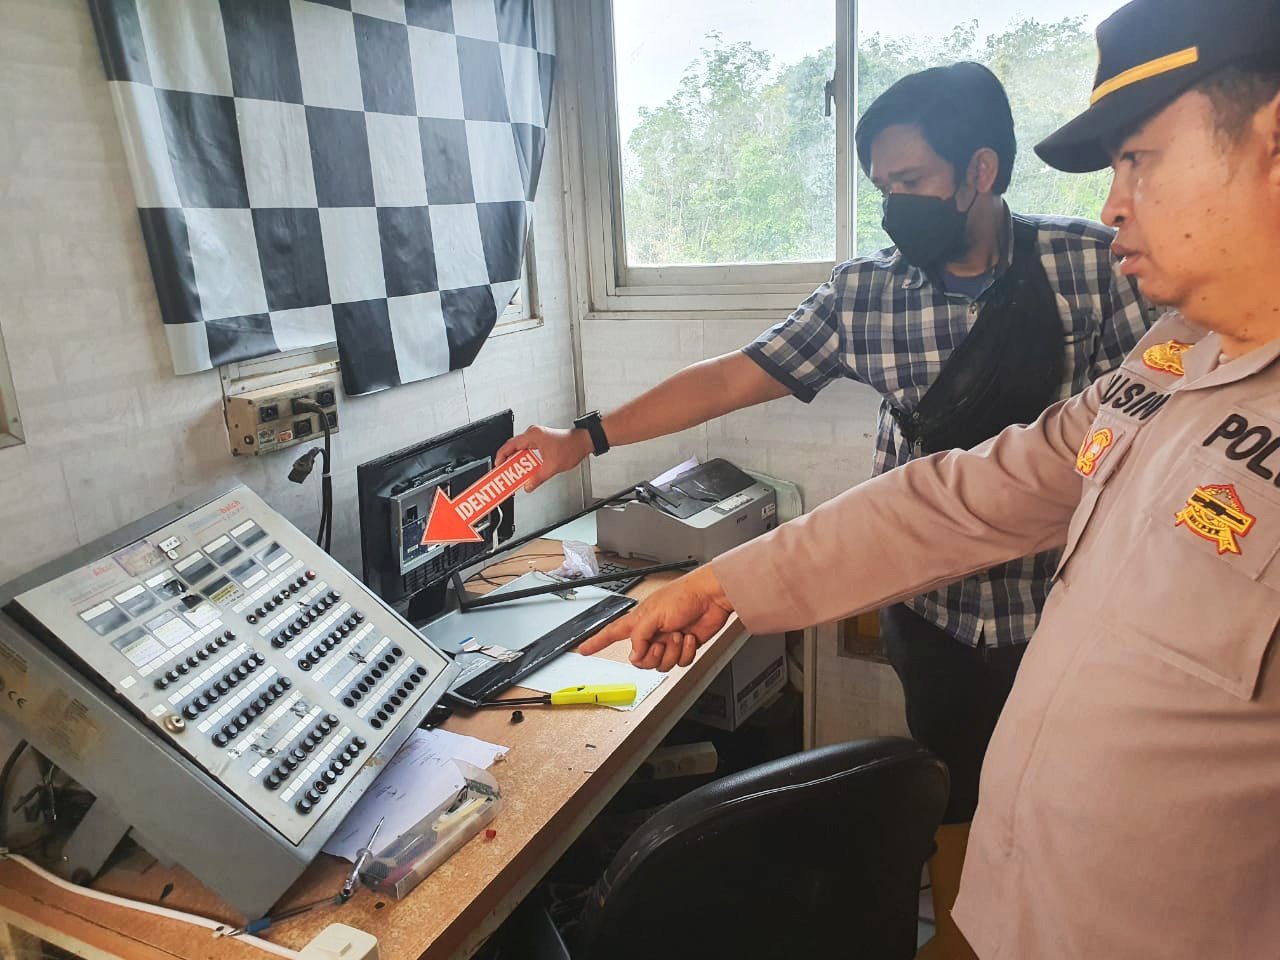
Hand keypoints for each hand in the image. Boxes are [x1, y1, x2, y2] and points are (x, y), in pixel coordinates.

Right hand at [495, 425, 592, 492]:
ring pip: (521, 452)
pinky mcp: (541, 442)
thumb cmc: (572, 446)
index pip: (510, 445)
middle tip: (502, 474)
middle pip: (513, 449)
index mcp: (533, 436)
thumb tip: (528, 486)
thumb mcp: (552, 467)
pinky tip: (525, 472)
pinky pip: (528, 452)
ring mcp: (537, 438)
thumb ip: (538, 478)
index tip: (497, 467)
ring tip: (513, 476)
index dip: (501, 456)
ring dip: (517, 464)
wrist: (584, 442)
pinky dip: (525, 462)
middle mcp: (533, 434)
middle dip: (507, 463)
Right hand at [578, 567, 735, 671]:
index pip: (611, 633)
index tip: (583, 649)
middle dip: (651, 656)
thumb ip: (639, 636)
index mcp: (639, 621)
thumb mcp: (653, 614)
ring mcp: (667, 641)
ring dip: (672, 652)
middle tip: (659, 644)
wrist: (711, 597)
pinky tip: (689, 638)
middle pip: (639, 660)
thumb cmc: (684, 595)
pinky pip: (680, 663)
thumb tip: (634, 654)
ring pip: (661, 665)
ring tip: (678, 635)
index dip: (596, 642)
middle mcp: (651, 632)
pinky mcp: (683, 647)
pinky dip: (686, 652)